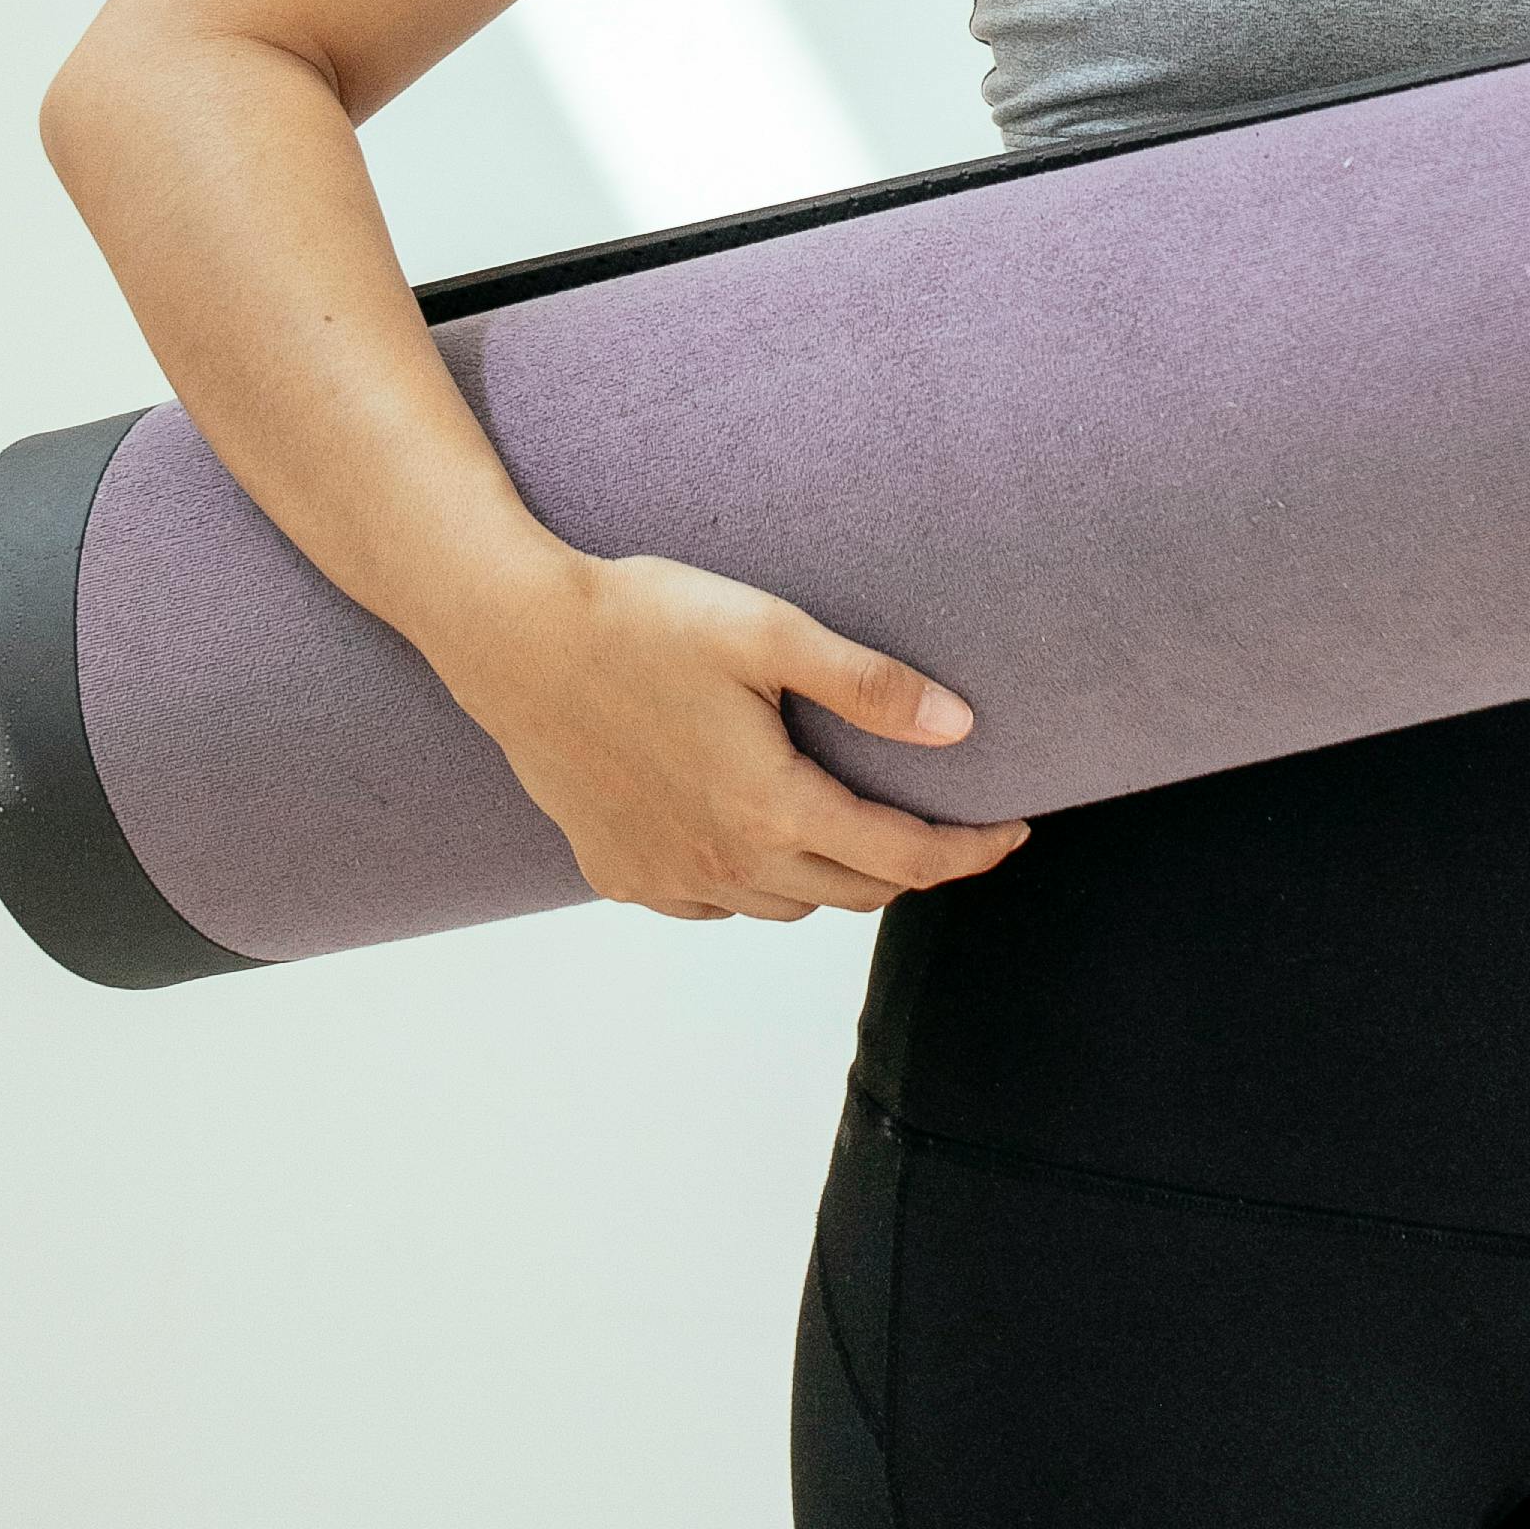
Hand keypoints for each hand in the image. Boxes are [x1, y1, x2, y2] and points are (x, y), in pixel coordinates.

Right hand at [446, 550, 1029, 924]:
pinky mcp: (620, 874)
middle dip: (915, 865)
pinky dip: (756, 883)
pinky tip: (760, 835)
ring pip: (786, 906)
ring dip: (835, 876)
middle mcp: (723, 865)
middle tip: (951, 824)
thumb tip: (960, 727)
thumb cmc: (642, 622)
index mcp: (772, 809)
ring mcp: (667, 879)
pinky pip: (716, 904)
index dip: (971, 851)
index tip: (1014, 831)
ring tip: (861, 823)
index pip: (905, 859)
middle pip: (854, 893)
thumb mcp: (769, 633)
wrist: (514, 641)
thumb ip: (868, 685)